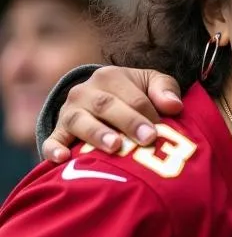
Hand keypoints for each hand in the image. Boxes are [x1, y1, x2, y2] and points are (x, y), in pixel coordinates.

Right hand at [41, 67, 183, 162]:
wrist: (99, 100)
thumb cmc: (134, 95)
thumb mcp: (150, 84)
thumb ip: (165, 89)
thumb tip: (175, 106)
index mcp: (110, 77)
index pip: (133, 97)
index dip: (148, 113)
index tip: (161, 130)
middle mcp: (85, 92)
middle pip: (106, 106)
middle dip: (128, 122)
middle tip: (147, 138)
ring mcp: (69, 112)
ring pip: (80, 121)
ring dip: (97, 134)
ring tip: (114, 147)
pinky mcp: (58, 132)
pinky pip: (52, 140)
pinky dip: (54, 149)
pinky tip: (63, 159)